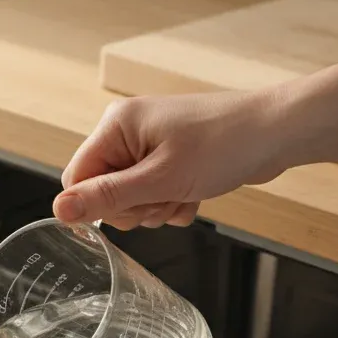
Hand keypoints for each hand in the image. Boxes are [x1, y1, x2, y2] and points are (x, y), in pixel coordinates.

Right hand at [54, 64, 337, 229]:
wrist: (277, 133)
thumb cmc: (224, 145)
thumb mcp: (160, 179)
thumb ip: (107, 197)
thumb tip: (59, 210)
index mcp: (116, 126)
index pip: (76, 178)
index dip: (97, 205)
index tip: (130, 211)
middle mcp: (128, 131)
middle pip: (103, 191)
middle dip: (134, 208)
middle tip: (164, 200)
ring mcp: (150, 145)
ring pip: (130, 198)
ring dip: (156, 208)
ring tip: (185, 194)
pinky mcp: (170, 158)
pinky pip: (154, 194)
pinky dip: (172, 202)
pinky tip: (194, 195)